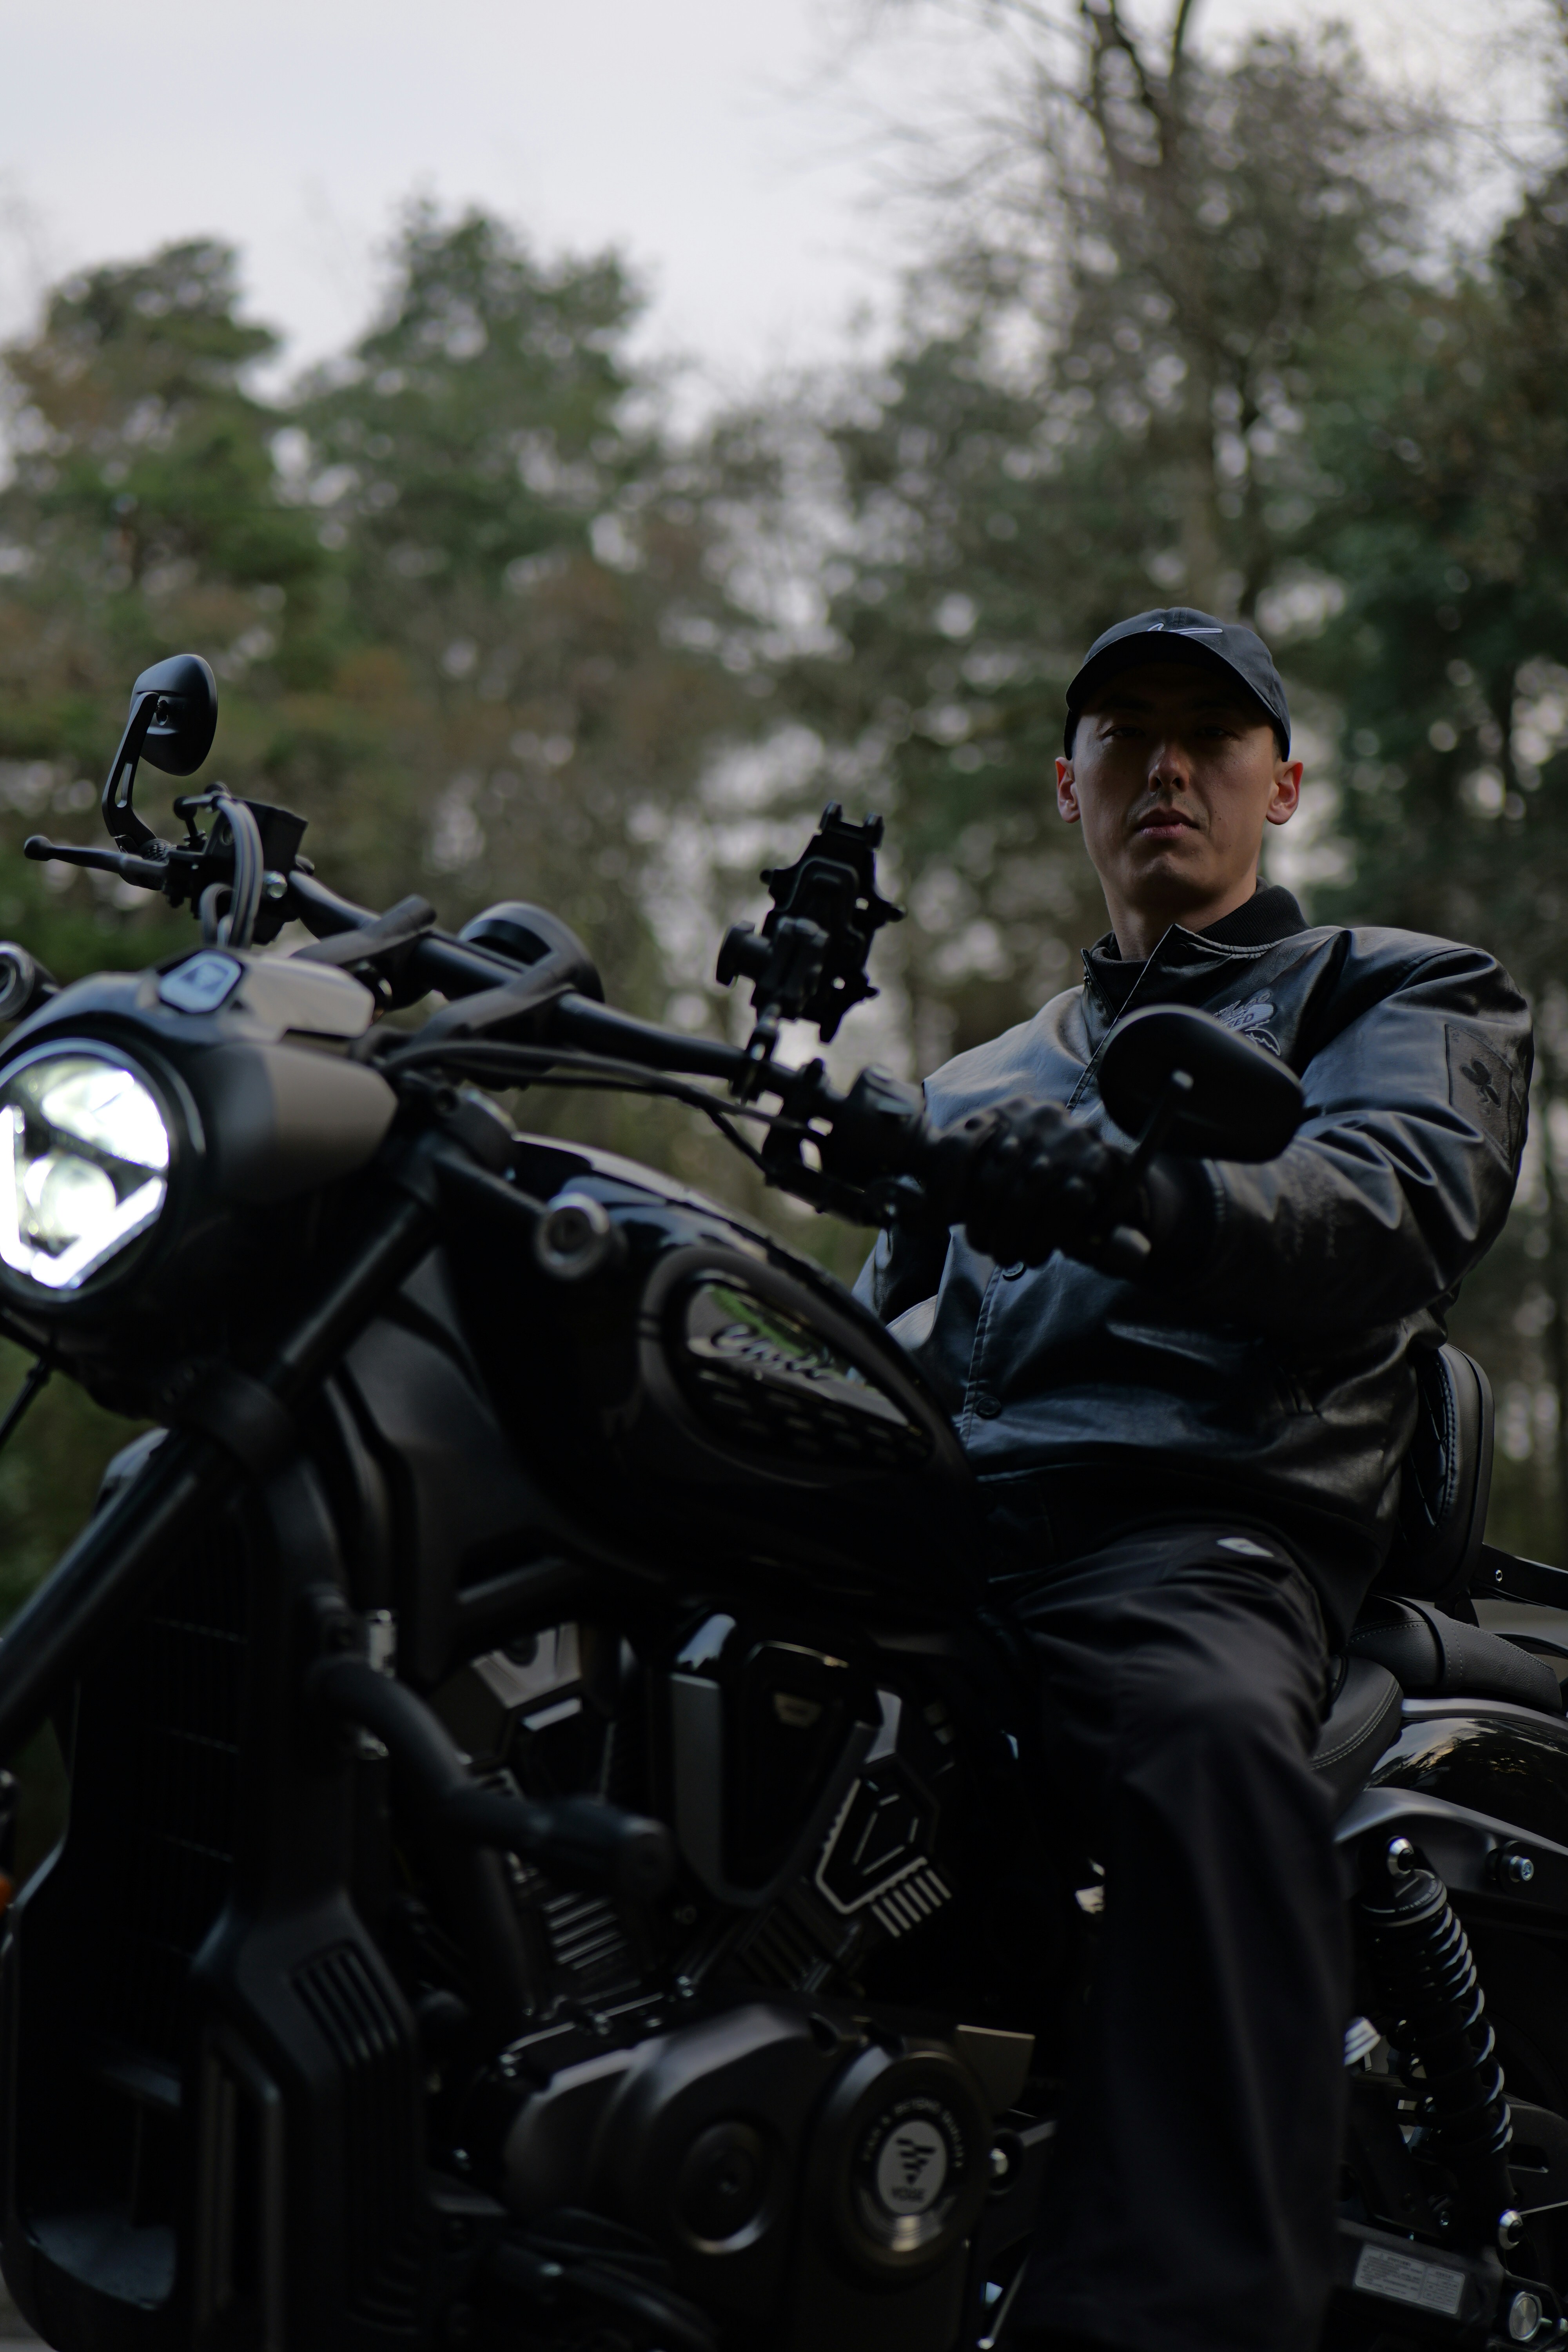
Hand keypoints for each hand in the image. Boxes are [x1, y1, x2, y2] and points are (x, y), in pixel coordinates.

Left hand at [929, 1095, 1132, 1267]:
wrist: (1104, 1177)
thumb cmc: (1030, 1181)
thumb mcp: (990, 1170)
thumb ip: (952, 1184)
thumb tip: (909, 1220)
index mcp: (1005, 1113)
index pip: (960, 1147)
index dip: (941, 1190)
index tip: (931, 1224)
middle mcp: (1039, 1117)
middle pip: (991, 1179)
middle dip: (981, 1225)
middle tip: (983, 1248)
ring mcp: (1072, 1138)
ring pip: (1025, 1197)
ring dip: (1012, 1238)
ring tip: (1008, 1257)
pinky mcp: (1102, 1163)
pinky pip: (1067, 1205)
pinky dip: (1046, 1237)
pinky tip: (1037, 1254)